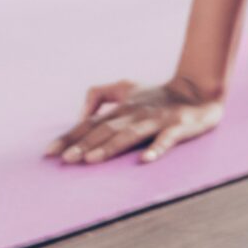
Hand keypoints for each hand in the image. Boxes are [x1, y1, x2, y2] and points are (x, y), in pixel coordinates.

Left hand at [48, 76, 224, 164]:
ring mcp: (156, 121)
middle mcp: (135, 113)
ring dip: (110, 147)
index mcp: (122, 107)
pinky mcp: (177, 127)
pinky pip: (166, 139)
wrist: (197, 89)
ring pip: (130, 135)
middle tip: (65, 160)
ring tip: (91, 160)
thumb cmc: (157, 94)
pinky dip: (156, 149)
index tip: (50, 152)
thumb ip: (100, 95)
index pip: (90, 123)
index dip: (70, 137)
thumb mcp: (125, 87)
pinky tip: (145, 160)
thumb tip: (80, 115)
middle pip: (106, 130)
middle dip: (84, 144)